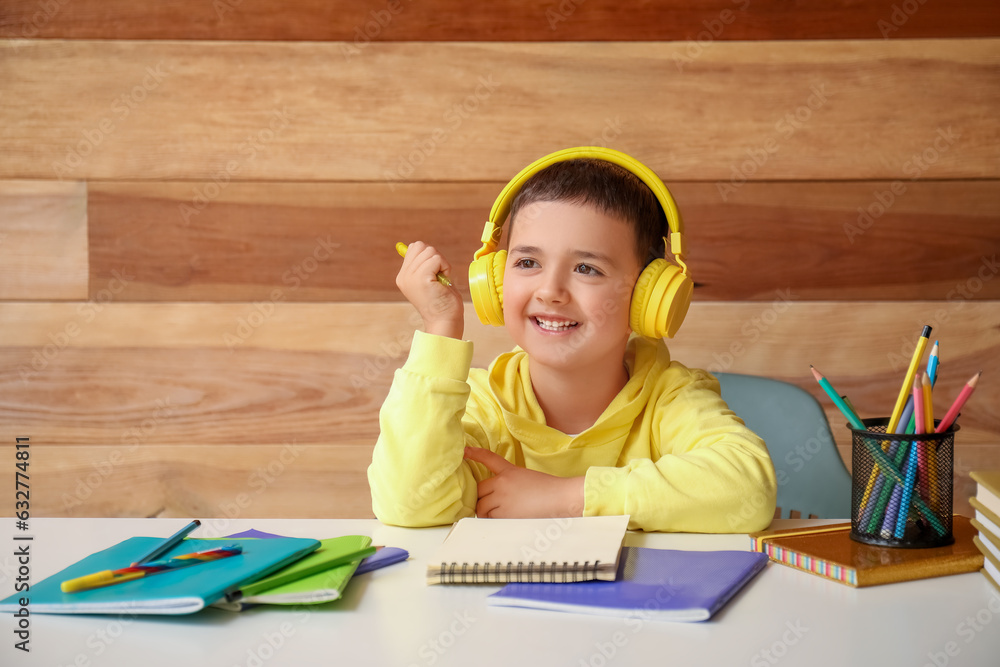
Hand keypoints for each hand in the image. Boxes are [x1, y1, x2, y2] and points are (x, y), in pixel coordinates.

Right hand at [395, 242, 463, 338]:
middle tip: (439, 276)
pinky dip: (445, 267)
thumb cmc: (443, 303)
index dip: (430, 256)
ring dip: (442, 263)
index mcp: (404, 276)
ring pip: (430, 251)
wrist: (445, 322)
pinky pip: (436, 259)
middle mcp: (404, 276)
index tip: (434, 273)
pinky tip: (444, 282)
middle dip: (436, 257)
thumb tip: (426, 249)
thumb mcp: (430, 281)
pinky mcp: (421, 279)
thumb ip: (426, 265)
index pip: (414, 248)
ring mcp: (411, 277)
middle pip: (420, 246)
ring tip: (441, 281)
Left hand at [463, 447, 584, 518]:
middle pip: (478, 490)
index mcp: (509, 471)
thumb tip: (497, 495)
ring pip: (481, 507)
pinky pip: (490, 519)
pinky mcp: (504, 514)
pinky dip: (494, 521)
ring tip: (499, 515)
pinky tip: (505, 520)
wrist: (560, 498)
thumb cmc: (549, 490)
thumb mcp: (527, 477)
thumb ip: (509, 483)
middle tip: (488, 505)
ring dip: (486, 512)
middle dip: (481, 499)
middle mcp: (502, 483)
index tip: (465, 451)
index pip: (488, 459)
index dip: (475, 454)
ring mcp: (501, 499)